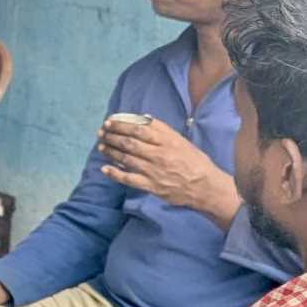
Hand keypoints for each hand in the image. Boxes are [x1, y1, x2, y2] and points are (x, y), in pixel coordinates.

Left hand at [97, 117, 238, 221]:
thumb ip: (163, 131)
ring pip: (126, 159)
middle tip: (101, 132)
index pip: (139, 129)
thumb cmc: (195, 162)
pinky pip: (129, 179)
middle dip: (112, 136)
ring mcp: (154, 171)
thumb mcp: (181, 141)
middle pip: (129, 143)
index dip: (121, 125)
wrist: (206, 187)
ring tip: (101, 146)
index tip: (110, 122)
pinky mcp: (151, 186)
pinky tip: (105, 169)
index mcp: (168, 141)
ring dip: (111, 151)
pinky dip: (115, 174)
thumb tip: (143, 119)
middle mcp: (159, 155)